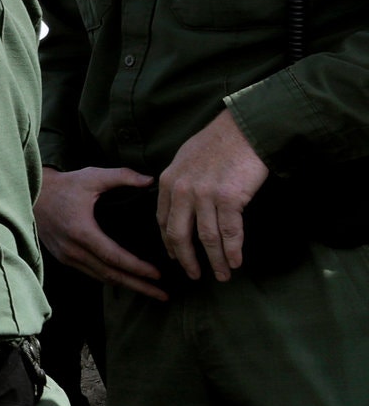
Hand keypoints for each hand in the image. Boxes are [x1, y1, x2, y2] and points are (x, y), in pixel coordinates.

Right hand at [35, 166, 166, 300]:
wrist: (32, 194)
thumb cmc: (64, 185)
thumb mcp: (92, 176)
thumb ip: (122, 176)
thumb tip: (150, 180)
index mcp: (82, 231)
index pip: (115, 257)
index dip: (138, 268)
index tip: (159, 275)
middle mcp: (73, 249)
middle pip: (111, 275)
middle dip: (139, 286)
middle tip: (163, 295)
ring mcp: (66, 256)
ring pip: (101, 278)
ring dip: (127, 286)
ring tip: (150, 291)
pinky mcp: (63, 258)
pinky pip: (91, 273)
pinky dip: (111, 279)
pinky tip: (126, 280)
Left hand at [157, 111, 270, 282]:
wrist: (242, 130)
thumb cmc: (217, 142)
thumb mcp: (185, 159)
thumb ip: (179, 182)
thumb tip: (179, 203)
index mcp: (168, 182)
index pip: (163, 220)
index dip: (169, 243)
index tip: (176, 258)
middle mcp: (182, 190)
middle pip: (179, 235)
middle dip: (187, 260)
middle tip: (194, 276)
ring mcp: (204, 195)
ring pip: (207, 238)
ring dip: (215, 261)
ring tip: (222, 275)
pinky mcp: (229, 198)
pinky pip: (230, 232)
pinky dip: (233, 251)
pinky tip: (236, 262)